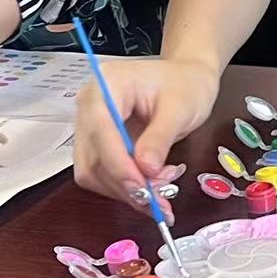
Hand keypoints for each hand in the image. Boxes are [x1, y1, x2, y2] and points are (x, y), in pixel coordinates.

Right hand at [72, 57, 219, 218]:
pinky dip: (124, 187)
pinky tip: (150, 188)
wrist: (186, 78)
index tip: (141, 188)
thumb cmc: (186, 84)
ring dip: (124, 190)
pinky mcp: (97, 142)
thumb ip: (160, 138)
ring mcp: (90, 125)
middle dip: (124, 183)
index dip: (118, 164)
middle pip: (92, 156)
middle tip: (158, 200)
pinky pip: (101, 172)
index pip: (101, 130)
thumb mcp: (181, 107)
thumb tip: (145, 170)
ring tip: (161, 193)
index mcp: (107, 84)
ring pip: (93, 171)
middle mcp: (90, 104)